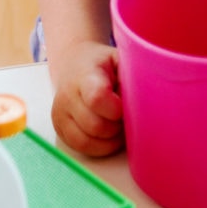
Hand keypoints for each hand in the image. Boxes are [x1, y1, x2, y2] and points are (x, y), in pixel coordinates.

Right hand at [50, 41, 124, 156]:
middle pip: (95, 125)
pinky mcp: (58, 128)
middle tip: (126, 116)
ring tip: (118, 125)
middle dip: (117, 126)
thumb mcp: (120, 59)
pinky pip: (80, 148)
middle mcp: (68, 95)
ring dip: (109, 139)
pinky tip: (108, 135)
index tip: (125, 106)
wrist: (75, 64)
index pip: (97, 98)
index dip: (116, 109)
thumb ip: (134, 75)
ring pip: (87, 141)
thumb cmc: (104, 64)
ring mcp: (60, 114)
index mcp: (85, 75)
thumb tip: (148, 99)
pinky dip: (99, 147)